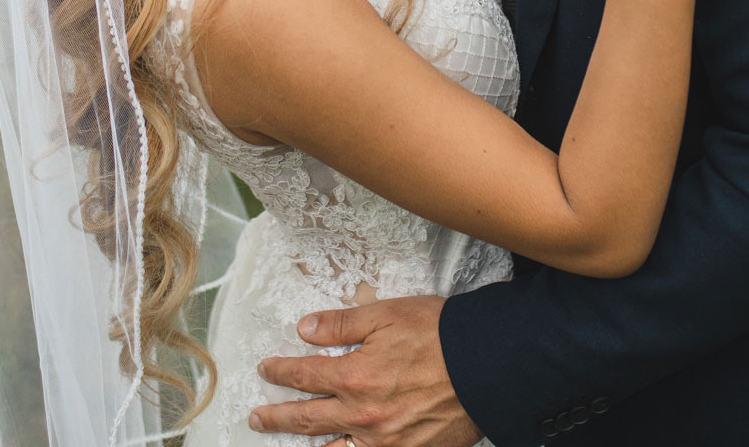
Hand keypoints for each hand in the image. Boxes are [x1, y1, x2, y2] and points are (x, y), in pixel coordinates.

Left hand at [251, 296, 482, 446]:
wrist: (490, 366)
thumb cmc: (442, 334)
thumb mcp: (387, 315)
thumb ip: (342, 325)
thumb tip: (305, 329)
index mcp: (354, 378)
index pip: (303, 376)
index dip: (279, 372)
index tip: (265, 370)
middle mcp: (363, 417)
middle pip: (306, 420)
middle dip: (276, 418)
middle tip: (257, 418)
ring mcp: (385, 442)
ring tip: (287, 444)